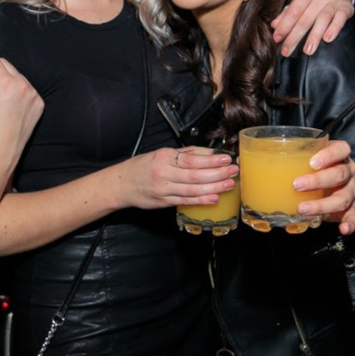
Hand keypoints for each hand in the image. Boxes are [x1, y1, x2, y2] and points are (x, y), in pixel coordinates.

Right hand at [0, 52, 43, 161]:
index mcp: (5, 81)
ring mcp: (33, 94)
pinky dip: (16, 92)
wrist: (1, 150)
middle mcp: (22, 84)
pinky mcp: (39, 103)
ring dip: (4, 82)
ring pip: (16, 76)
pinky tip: (8, 108)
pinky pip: (26, 89)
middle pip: (3, 65)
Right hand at [117, 146, 236, 209]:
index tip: (225, 159)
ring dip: (213, 187)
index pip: (191, 159)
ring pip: (192, 190)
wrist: (121, 185)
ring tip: (229, 184)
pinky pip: (185, 201)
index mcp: (163, 158)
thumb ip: (185, 154)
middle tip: (233, 171)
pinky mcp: (164, 203)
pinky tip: (214, 198)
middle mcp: (163, 174)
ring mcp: (163, 190)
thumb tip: (209, 153)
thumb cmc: (142, 167)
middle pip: (195, 175)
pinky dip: (201, 201)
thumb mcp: (161, 154)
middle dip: (217, 174)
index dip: (210, 160)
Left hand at [271, 0, 353, 56]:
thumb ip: (288, 12)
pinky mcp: (346, 7)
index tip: (277, 39)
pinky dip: (334, 29)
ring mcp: (335, 0)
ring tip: (307, 51)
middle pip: (306, 18)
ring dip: (314, 37)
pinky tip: (327, 39)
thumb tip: (274, 25)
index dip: (285, 26)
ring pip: (323, 20)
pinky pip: (340, 19)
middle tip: (287, 51)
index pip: (294, 11)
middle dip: (295, 37)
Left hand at [291, 139, 354, 234]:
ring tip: (303, 209)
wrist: (325, 183)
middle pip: (340, 174)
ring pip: (343, 198)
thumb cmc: (309, 169)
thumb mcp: (301, 160)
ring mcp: (350, 191)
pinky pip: (354, 218)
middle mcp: (348, 172)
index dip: (329, 155)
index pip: (341, 149)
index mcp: (339, 156)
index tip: (312, 163)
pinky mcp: (350, 209)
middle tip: (297, 185)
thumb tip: (248, 162)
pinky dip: (350, 224)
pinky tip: (343, 228)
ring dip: (322, 205)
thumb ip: (285, 159)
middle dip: (318, 181)